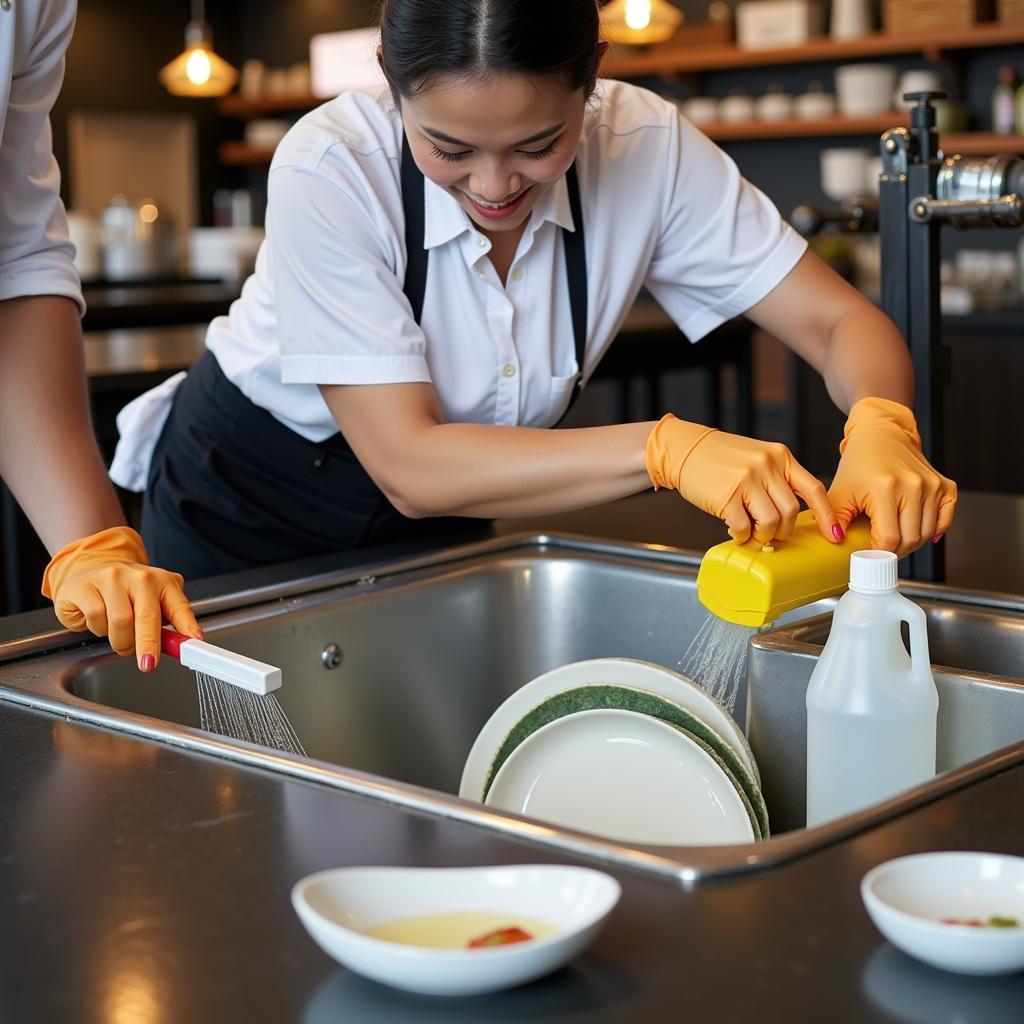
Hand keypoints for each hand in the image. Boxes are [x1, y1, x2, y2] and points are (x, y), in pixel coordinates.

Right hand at [41, 526, 200, 671]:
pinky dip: (98, 628)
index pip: (179, 607)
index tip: (194, 643)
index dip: (187, 626)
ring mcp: (112, 579)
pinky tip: (99, 621)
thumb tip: (179, 645)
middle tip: (148, 663)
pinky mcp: (85, 586)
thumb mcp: (152, 602)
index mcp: (162, 581)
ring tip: (119, 635)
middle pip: (147, 617)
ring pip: (120, 622)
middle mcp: (140, 577)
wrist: (91, 567)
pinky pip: (96, 617)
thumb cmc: (125, 591)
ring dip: (120, 640)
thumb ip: (166, 622)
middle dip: (149, 644)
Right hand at [645, 414, 839, 544]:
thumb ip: (776, 479)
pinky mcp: (727, 496)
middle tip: (769, 533)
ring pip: (771, 522)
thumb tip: (787, 517)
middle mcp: (767, 465)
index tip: (832, 534)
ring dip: (762, 535)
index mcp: (781, 456)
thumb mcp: (756, 458)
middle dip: (782, 531)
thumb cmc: (718, 457)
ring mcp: (748, 480)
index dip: (826, 515)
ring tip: (750, 532)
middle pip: (791, 512)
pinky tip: (734, 530)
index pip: (814, 489)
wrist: (683, 449)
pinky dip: (741, 536)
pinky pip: (743, 528)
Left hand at [827, 397, 956, 557]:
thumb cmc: (859, 463)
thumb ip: (833, 519)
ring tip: (895, 537)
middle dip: (895, 551)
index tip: (869, 554)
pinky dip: (933, 530)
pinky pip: (945, 520)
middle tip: (881, 549)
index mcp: (885, 488)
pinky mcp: (944, 485)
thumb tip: (836, 542)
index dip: (879, 553)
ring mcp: (932, 485)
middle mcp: (913, 486)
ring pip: (927, 534)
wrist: (882, 434)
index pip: (889, 539)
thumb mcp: (839, 491)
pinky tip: (917, 529)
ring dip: (912, 542)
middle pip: (911, 540)